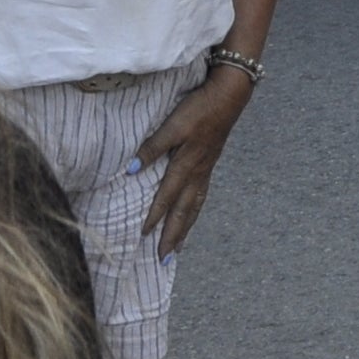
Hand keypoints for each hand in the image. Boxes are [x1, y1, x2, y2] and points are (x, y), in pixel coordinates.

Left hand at [136, 62, 255, 253]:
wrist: (228, 98)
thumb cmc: (198, 109)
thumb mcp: (172, 125)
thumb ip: (152, 147)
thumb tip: (131, 170)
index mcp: (185, 165)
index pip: (166, 198)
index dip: (154, 217)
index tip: (143, 236)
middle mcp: (197, 173)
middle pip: (183, 212)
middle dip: (173, 236)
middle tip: (164, 260)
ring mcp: (206, 171)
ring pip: (194, 208)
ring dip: (185, 229)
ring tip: (178, 249)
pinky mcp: (210, 165)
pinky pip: (201, 197)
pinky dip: (195, 212)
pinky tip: (191, 216)